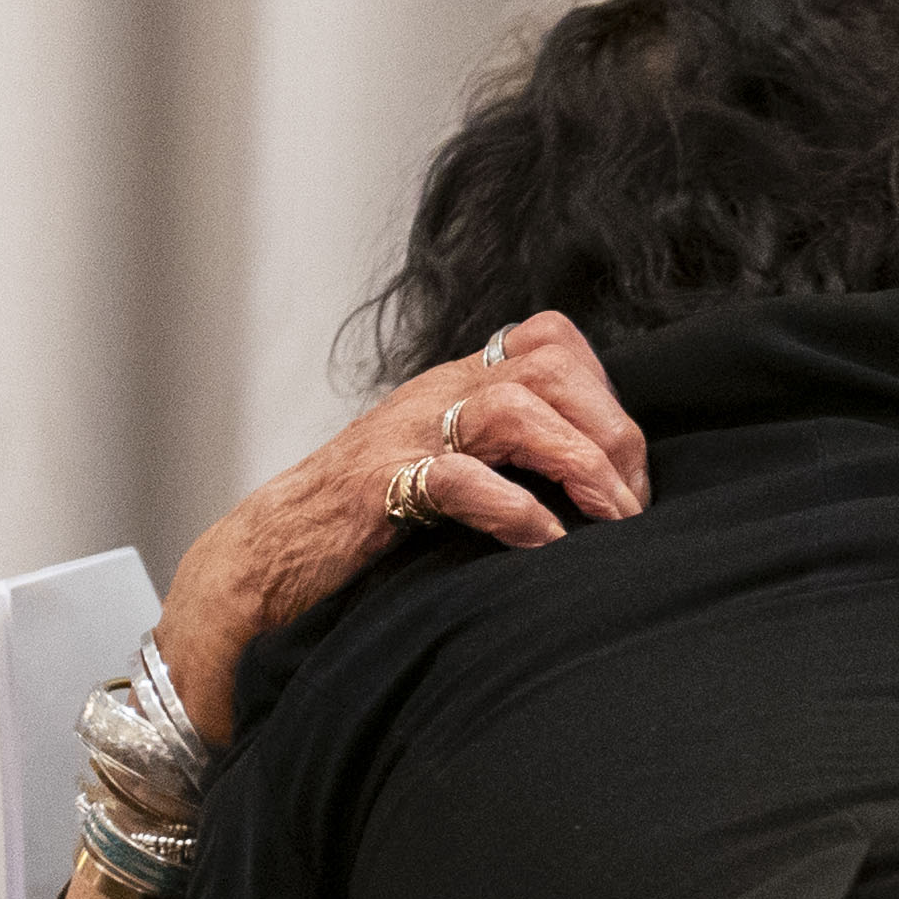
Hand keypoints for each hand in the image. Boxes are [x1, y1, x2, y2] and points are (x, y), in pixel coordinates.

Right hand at [156, 314, 648, 743]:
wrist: (267, 558)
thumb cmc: (366, 525)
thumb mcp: (445, 468)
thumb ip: (505, 456)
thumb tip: (600, 484)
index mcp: (457, 386)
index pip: (550, 339)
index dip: (606, 392)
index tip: (628, 468)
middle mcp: (437, 396)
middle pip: (550, 366)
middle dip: (611, 431)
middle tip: (631, 504)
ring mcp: (406, 437)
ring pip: (512, 408)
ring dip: (578, 464)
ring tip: (610, 520)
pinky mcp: (378, 488)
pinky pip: (458, 478)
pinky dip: (516, 510)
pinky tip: (546, 543)